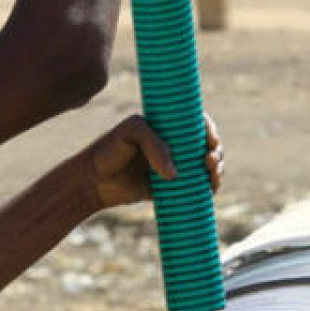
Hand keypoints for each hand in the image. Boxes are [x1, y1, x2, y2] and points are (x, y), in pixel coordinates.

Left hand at [78, 115, 223, 210]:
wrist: (92, 181)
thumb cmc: (108, 151)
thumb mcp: (130, 135)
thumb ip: (154, 146)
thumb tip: (176, 174)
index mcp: (165, 126)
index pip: (195, 122)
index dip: (209, 129)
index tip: (210, 139)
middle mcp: (172, 144)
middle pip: (205, 145)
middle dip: (215, 150)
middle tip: (209, 158)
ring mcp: (173, 165)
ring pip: (205, 166)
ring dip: (217, 169)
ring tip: (211, 173)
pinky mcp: (171, 187)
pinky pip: (196, 186)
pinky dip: (209, 187)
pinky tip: (210, 187)